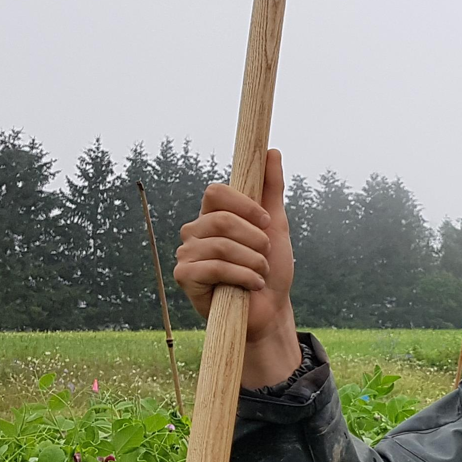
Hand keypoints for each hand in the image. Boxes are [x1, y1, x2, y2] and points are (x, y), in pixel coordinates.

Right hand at [172, 148, 300, 387]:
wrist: (270, 310)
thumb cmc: (270, 269)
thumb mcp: (276, 227)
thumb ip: (272, 190)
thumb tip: (271, 151)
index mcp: (213, 215)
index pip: (215, 192)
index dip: (244, 204)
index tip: (266, 221)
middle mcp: (195, 231)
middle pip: (221, 219)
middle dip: (254, 239)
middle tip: (266, 254)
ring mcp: (187, 254)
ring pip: (220, 245)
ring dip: (252, 261)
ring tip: (261, 272)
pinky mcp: (185, 277)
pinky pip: (212, 268)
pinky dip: (242, 276)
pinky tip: (252, 284)